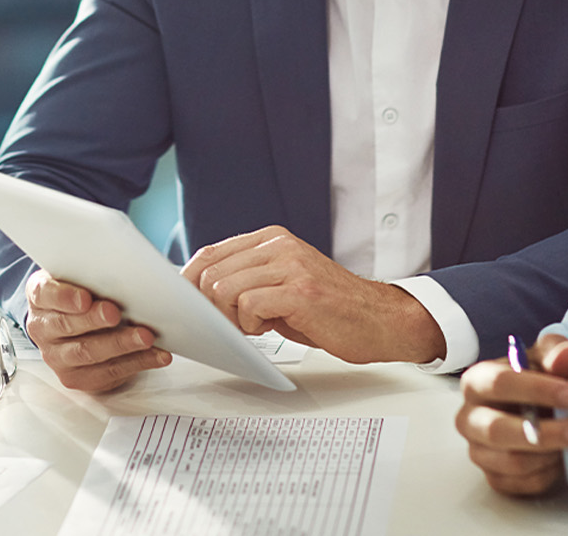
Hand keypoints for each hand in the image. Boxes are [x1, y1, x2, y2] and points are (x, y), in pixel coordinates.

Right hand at [23, 268, 171, 392]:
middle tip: (116, 313)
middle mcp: (43, 328)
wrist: (77, 320)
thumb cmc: (84, 291)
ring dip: (120, 345)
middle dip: (94, 320)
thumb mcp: (82, 274)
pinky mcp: (77, 377)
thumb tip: (131, 260)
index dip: (64, 297)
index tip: (85, 298)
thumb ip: (97, 269)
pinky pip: (108, 372)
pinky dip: (137, 362)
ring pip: (88, 352)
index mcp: (40, 296)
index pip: (46, 294)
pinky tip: (157, 354)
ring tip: (145, 337)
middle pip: (66, 326)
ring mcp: (57, 356)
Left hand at [181, 225, 444, 363]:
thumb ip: (248, 280)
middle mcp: (279, 244)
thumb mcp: (283, 284)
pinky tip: (271, 328)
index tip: (187, 307)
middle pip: (211, 271)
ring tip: (258, 325)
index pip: (210, 253)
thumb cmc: (330, 310)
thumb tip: (201, 293)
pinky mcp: (300, 290)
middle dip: (210, 306)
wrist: (380, 320)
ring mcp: (290, 264)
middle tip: (231, 325)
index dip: (190, 283)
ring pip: (224, 288)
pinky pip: (249, 305)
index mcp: (272, 239)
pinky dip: (250, 325)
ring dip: (232, 317)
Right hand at [456, 335, 567, 496]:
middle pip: (497, 430)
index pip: (499, 384)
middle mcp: (469, 418)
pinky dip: (547, 474)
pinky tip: (561, 460)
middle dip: (544, 432)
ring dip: (549, 455)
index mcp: (476, 382)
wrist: (538, 408)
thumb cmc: (538, 378)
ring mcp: (478, 451)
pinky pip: (522, 484)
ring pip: (512, 462)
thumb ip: (556, 354)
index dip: (538, 390)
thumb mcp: (546, 358)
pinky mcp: (494, 478)